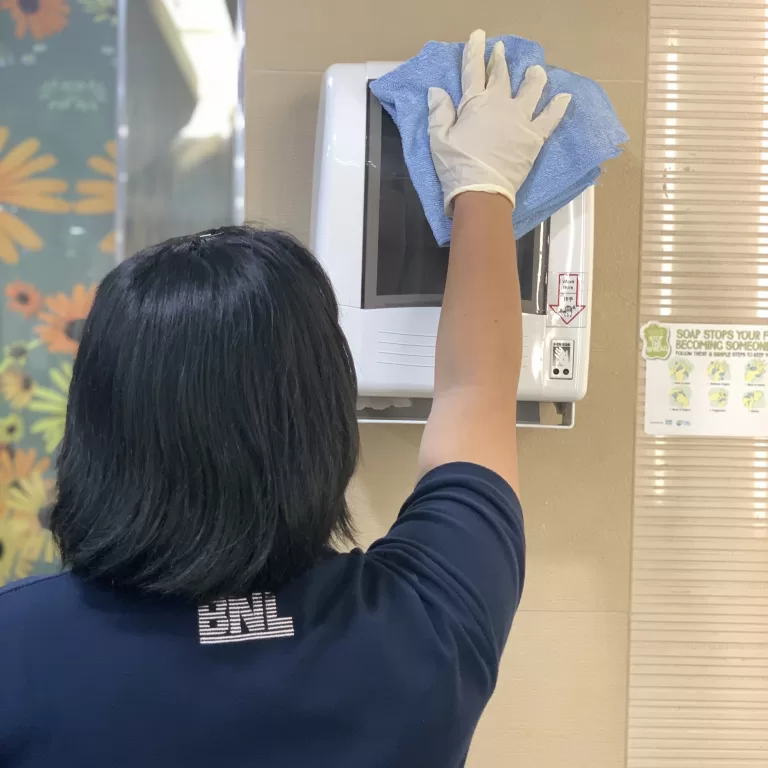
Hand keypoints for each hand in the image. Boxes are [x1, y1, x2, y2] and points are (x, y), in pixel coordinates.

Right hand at [428, 29, 571, 214]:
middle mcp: (501, 104)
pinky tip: (565, 97)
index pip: (474, 71)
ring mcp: (520, 119)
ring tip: (536, 70)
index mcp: (475, 103)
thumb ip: (439, 112)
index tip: (479, 37)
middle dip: (500, 61)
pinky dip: (558, 107)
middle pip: (501, 77)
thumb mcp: (439, 139)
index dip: (475, 52)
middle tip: (501, 50)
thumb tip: (437, 91)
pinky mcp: (534, 137)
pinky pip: (550, 118)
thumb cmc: (457, 167)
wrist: (482, 193)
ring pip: (531, 91)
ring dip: (534, 78)